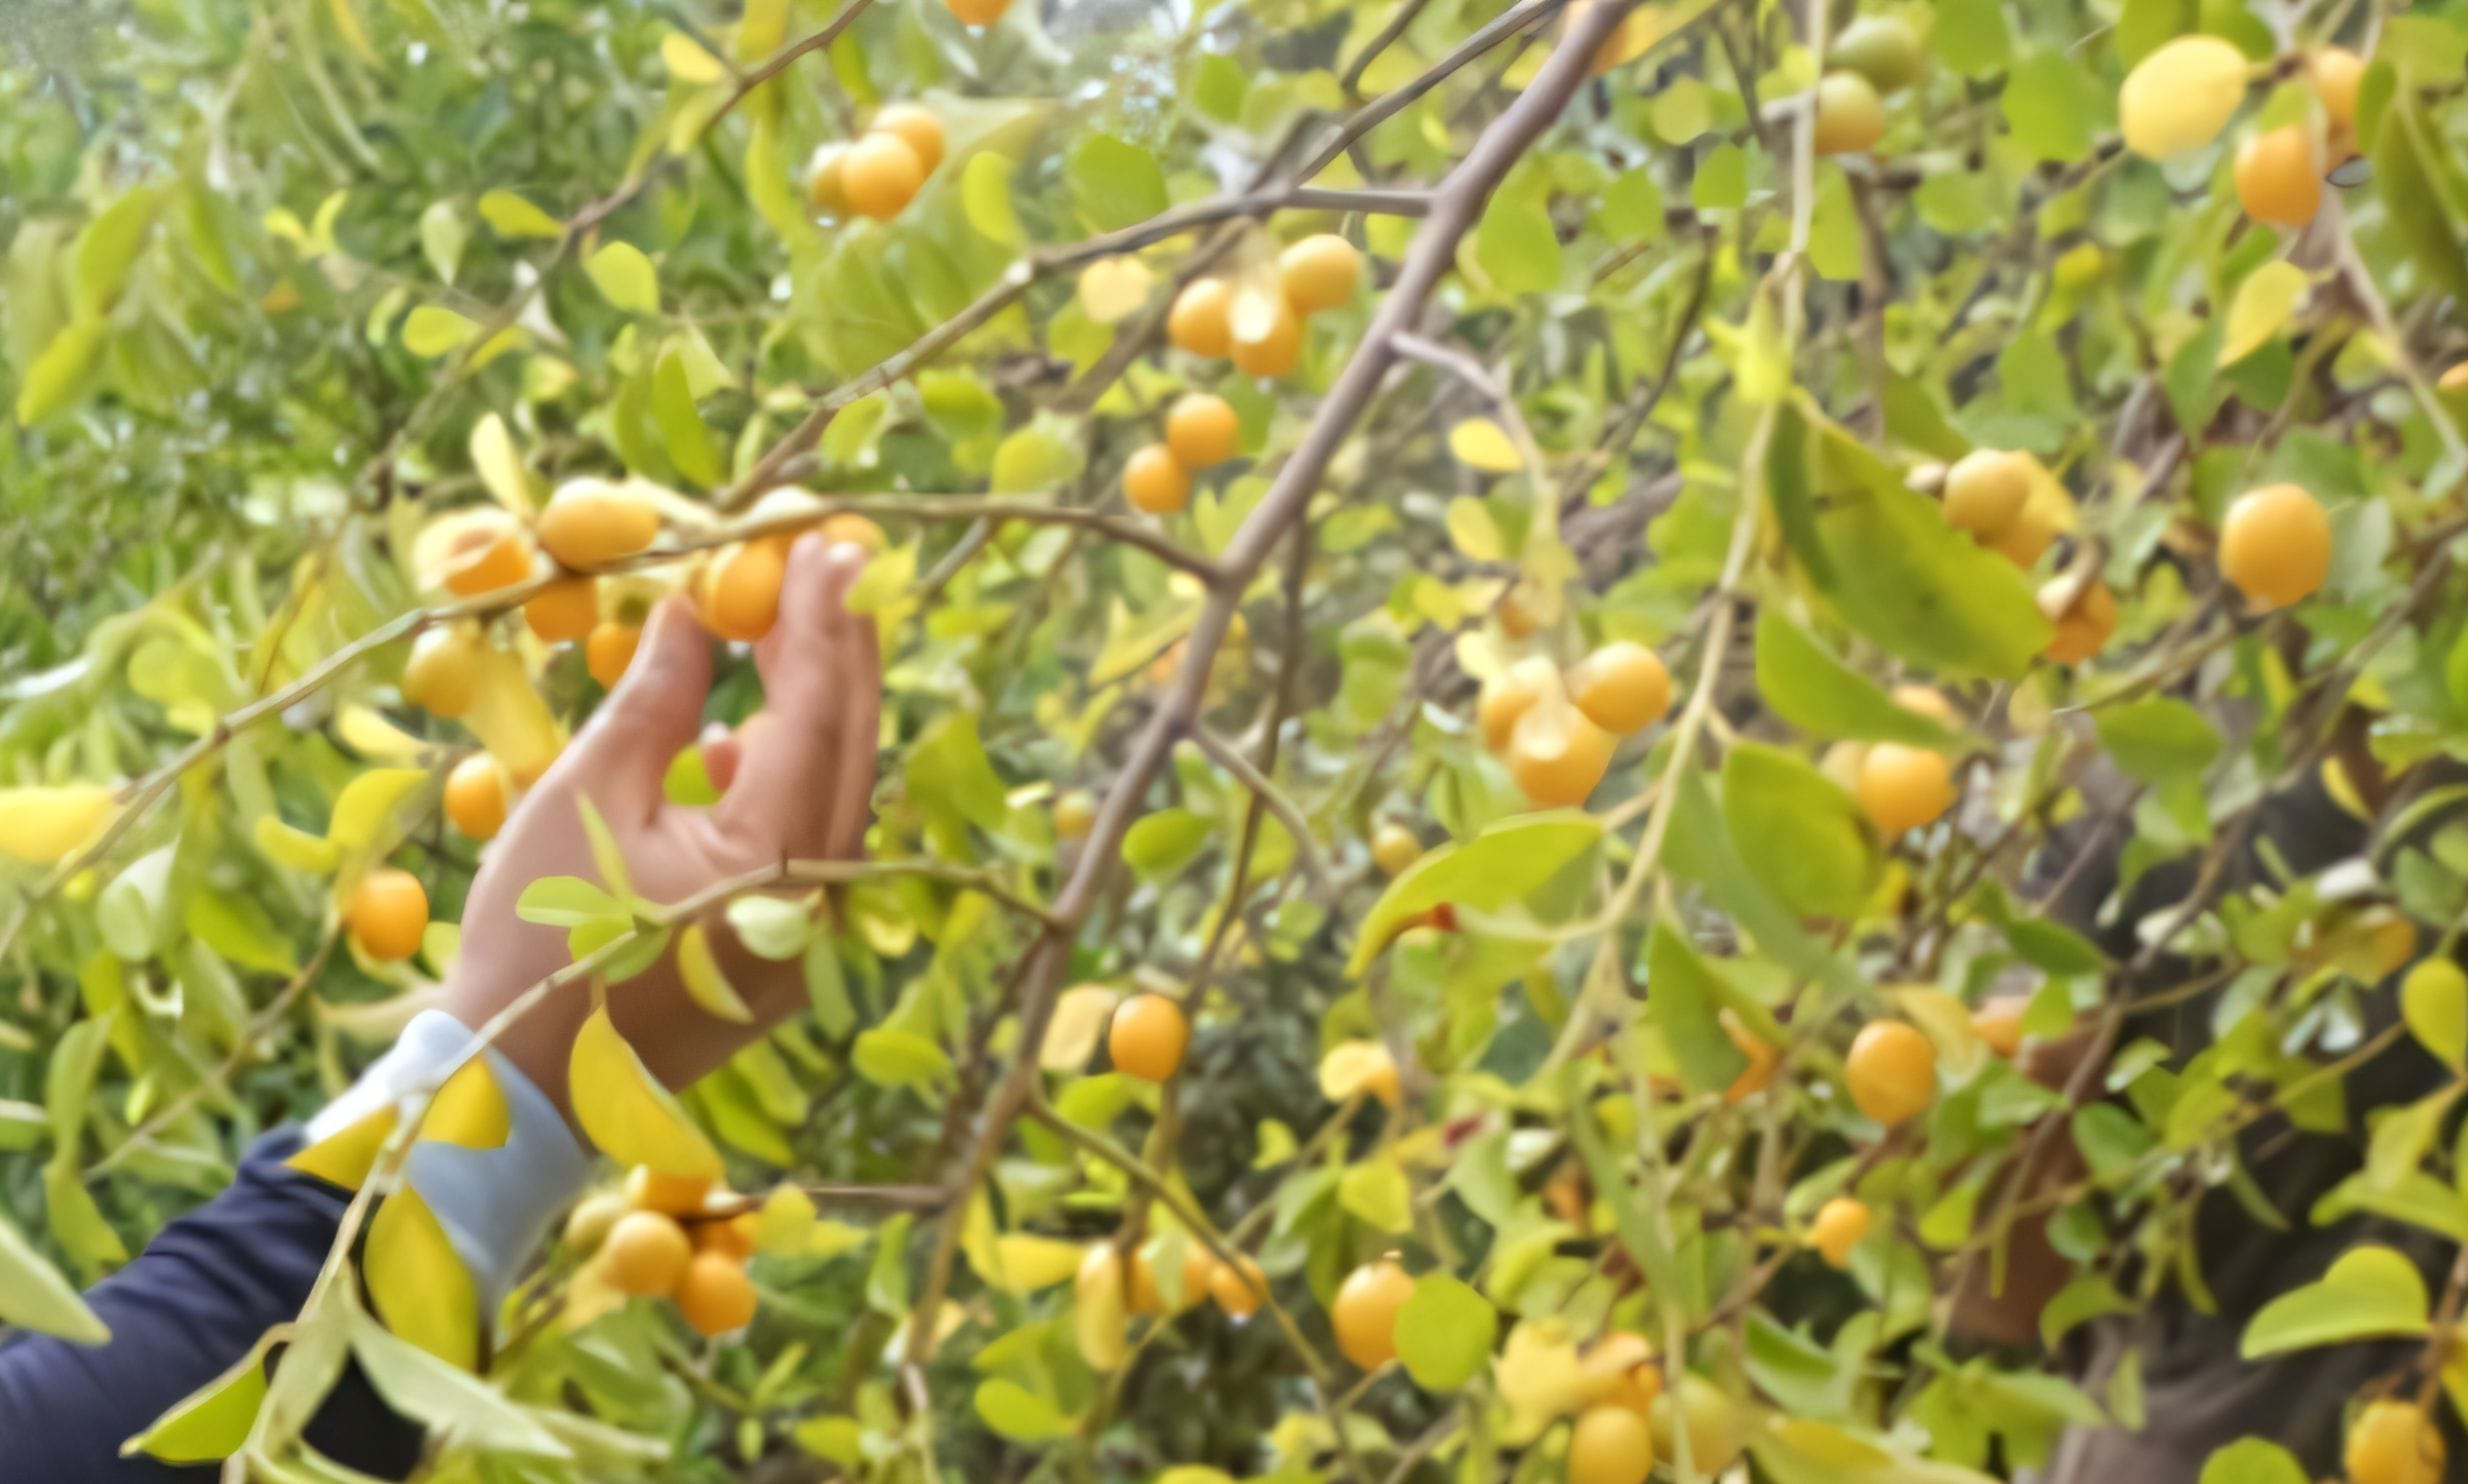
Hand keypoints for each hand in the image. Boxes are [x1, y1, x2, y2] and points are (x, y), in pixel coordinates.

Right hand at [440, 534, 880, 1113]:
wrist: (515, 1081)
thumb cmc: (535, 935)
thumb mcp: (588, 795)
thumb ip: (657, 699)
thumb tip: (696, 612)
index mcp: (770, 861)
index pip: (814, 717)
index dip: (821, 624)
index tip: (824, 545)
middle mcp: (813, 901)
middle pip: (848, 753)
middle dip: (841, 654)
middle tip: (835, 564)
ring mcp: (805, 938)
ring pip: (835, 798)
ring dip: (816, 714)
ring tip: (787, 627)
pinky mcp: (780, 958)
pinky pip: (806, 847)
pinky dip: (785, 783)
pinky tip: (737, 738)